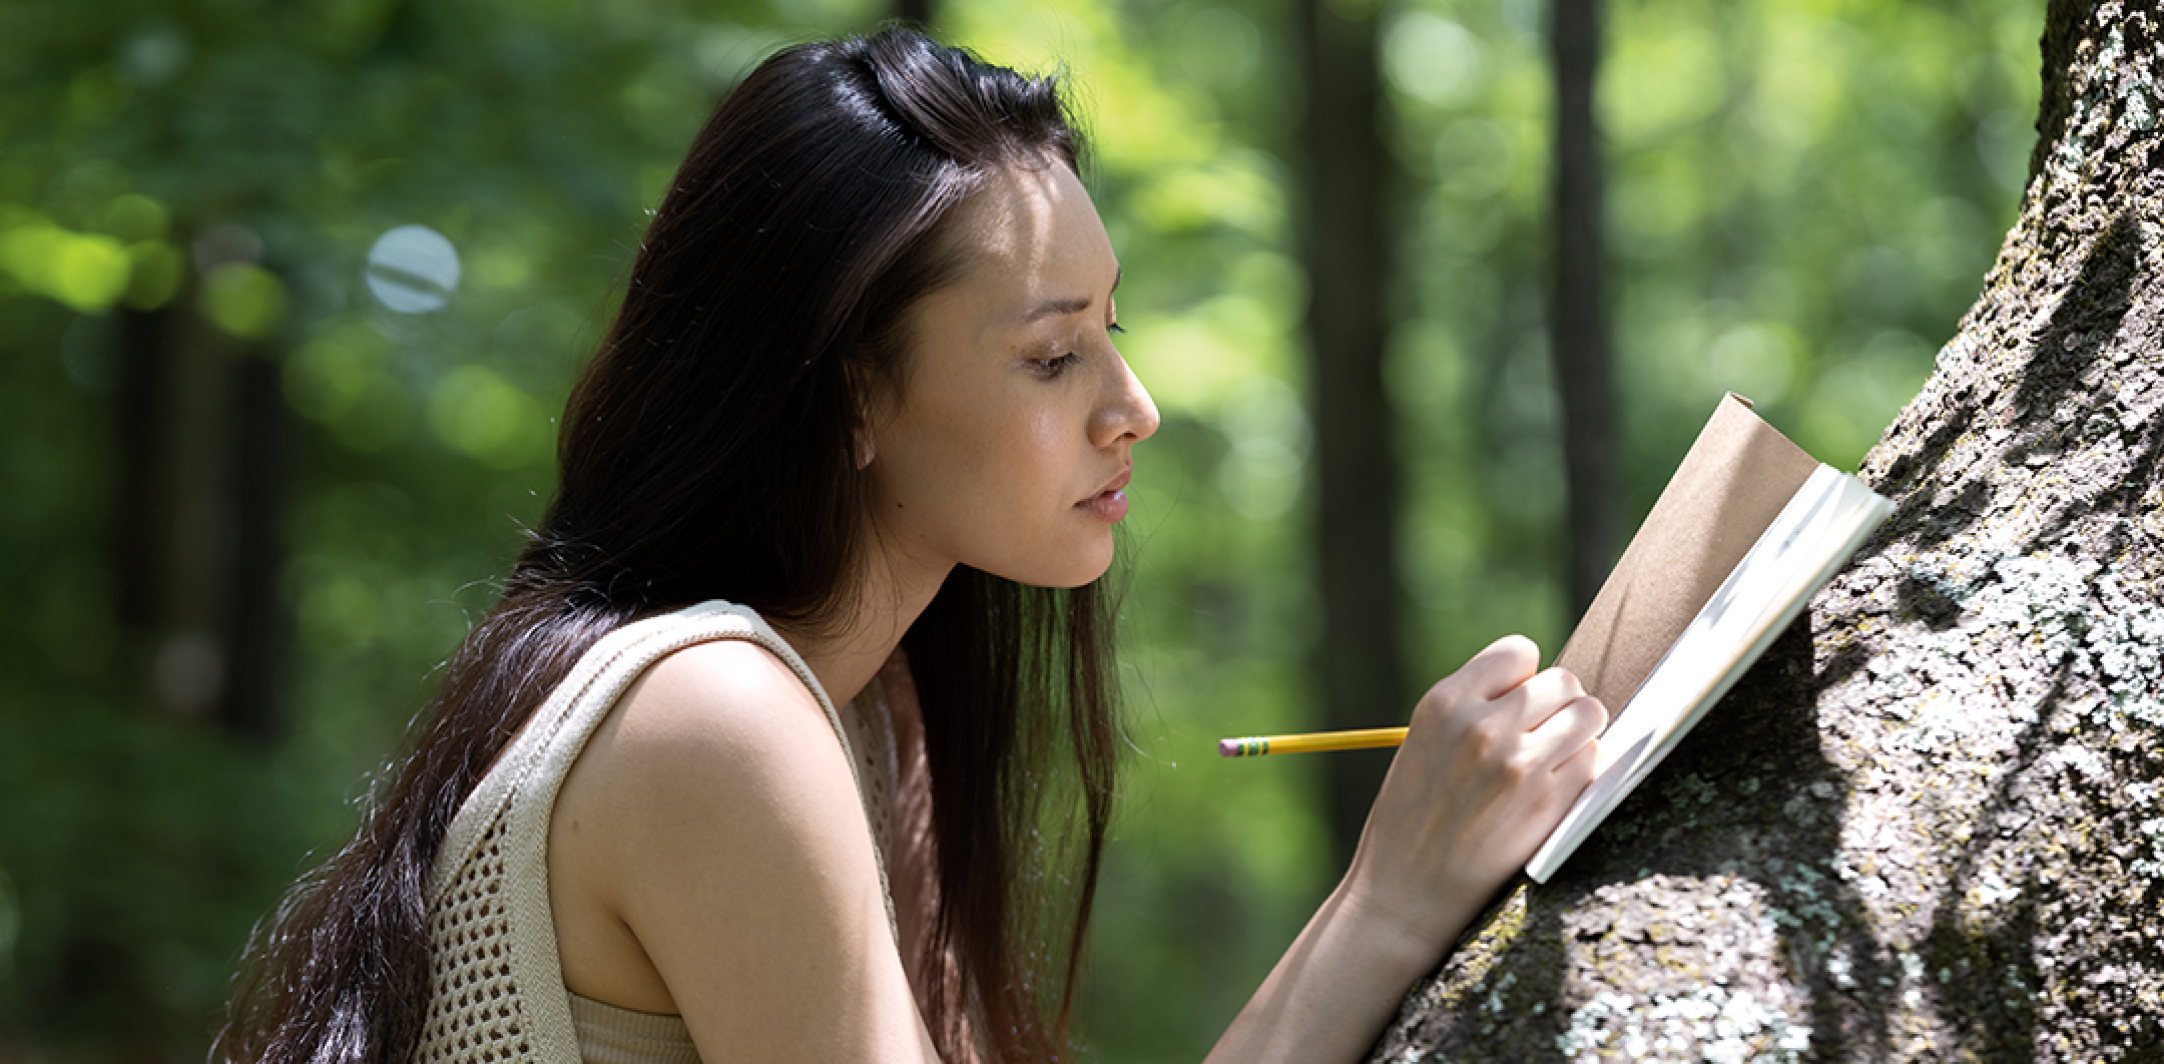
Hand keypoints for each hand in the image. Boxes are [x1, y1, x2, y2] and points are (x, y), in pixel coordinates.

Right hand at [1344, 634, 1603, 957]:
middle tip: (1537, 736)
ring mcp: (1520, 763)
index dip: (1522, 678)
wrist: (1404, 894)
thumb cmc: (1411, 818)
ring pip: (1589, 714)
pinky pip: (1594, 760)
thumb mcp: (1424, 742)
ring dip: (1578, 733)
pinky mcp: (1549, 802)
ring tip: (1549, 760)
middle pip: (1563, 680)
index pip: (1518, 651)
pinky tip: (1551, 791)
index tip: (1513, 704)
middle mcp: (1484, 725)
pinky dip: (1582, 770)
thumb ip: (1474, 708)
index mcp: (1444, 702)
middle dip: (1556, 705)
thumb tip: (1544, 687)